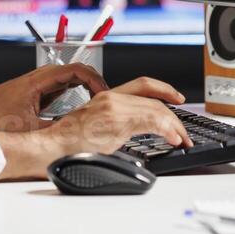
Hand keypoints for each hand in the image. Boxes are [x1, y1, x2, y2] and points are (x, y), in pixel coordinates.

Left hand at [0, 63, 109, 131]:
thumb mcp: (26, 128)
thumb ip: (51, 132)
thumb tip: (71, 141)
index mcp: (42, 79)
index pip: (78, 70)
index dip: (96, 81)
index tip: (105, 96)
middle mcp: (44, 76)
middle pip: (81, 72)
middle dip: (99, 85)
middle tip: (110, 102)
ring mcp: (43, 82)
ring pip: (75, 79)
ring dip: (90, 89)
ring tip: (103, 105)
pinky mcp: (42, 91)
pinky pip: (68, 87)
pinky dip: (81, 94)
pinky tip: (87, 109)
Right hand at [0, 77, 191, 179]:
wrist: (50, 148)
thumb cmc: (65, 145)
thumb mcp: (93, 128)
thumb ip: (112, 125)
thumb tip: (129, 136)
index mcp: (104, 97)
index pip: (141, 85)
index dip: (163, 89)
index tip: (175, 98)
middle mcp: (110, 98)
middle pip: (152, 95)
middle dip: (173, 108)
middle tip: (184, 123)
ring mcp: (113, 108)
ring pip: (155, 108)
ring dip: (174, 124)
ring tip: (181, 138)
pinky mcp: (117, 121)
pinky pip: (152, 121)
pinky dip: (168, 129)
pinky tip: (174, 139)